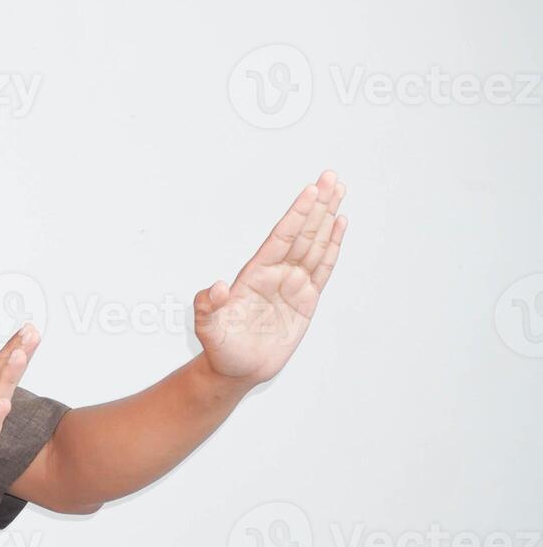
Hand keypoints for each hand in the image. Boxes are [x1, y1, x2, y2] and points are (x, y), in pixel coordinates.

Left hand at [194, 169, 348, 386]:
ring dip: (328, 218)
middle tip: (331, 176)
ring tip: (339, 190)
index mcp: (254, 274)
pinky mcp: (306, 300)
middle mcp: (276, 273)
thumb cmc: (220, 347)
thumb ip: (207, 307)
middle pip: (301, 233)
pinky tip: (341, 225)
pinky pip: (323, 268)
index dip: (297, 214)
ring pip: (315, 244)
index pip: (280, 237)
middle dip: (317, 205)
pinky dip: (334, 246)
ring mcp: (292, 284)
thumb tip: (217, 287)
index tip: (311, 190)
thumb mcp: (206, 328)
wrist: (235, 370)